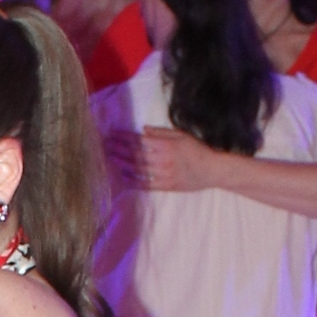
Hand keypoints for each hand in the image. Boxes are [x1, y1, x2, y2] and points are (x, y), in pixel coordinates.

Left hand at [107, 124, 223, 192]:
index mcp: (166, 145)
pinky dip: (133, 180)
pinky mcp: (166, 186)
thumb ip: (161, 133)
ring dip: (122, 163)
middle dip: (119, 149)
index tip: (112, 134)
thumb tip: (142, 130)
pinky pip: (145, 184)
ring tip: (110, 158)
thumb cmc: (197, 150)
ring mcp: (164, 174)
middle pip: (136, 154)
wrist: (212, 170)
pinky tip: (123, 176)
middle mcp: (163, 159)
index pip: (140, 140)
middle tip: (105, 145)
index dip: (124, 137)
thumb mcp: (181, 135)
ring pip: (138, 168)